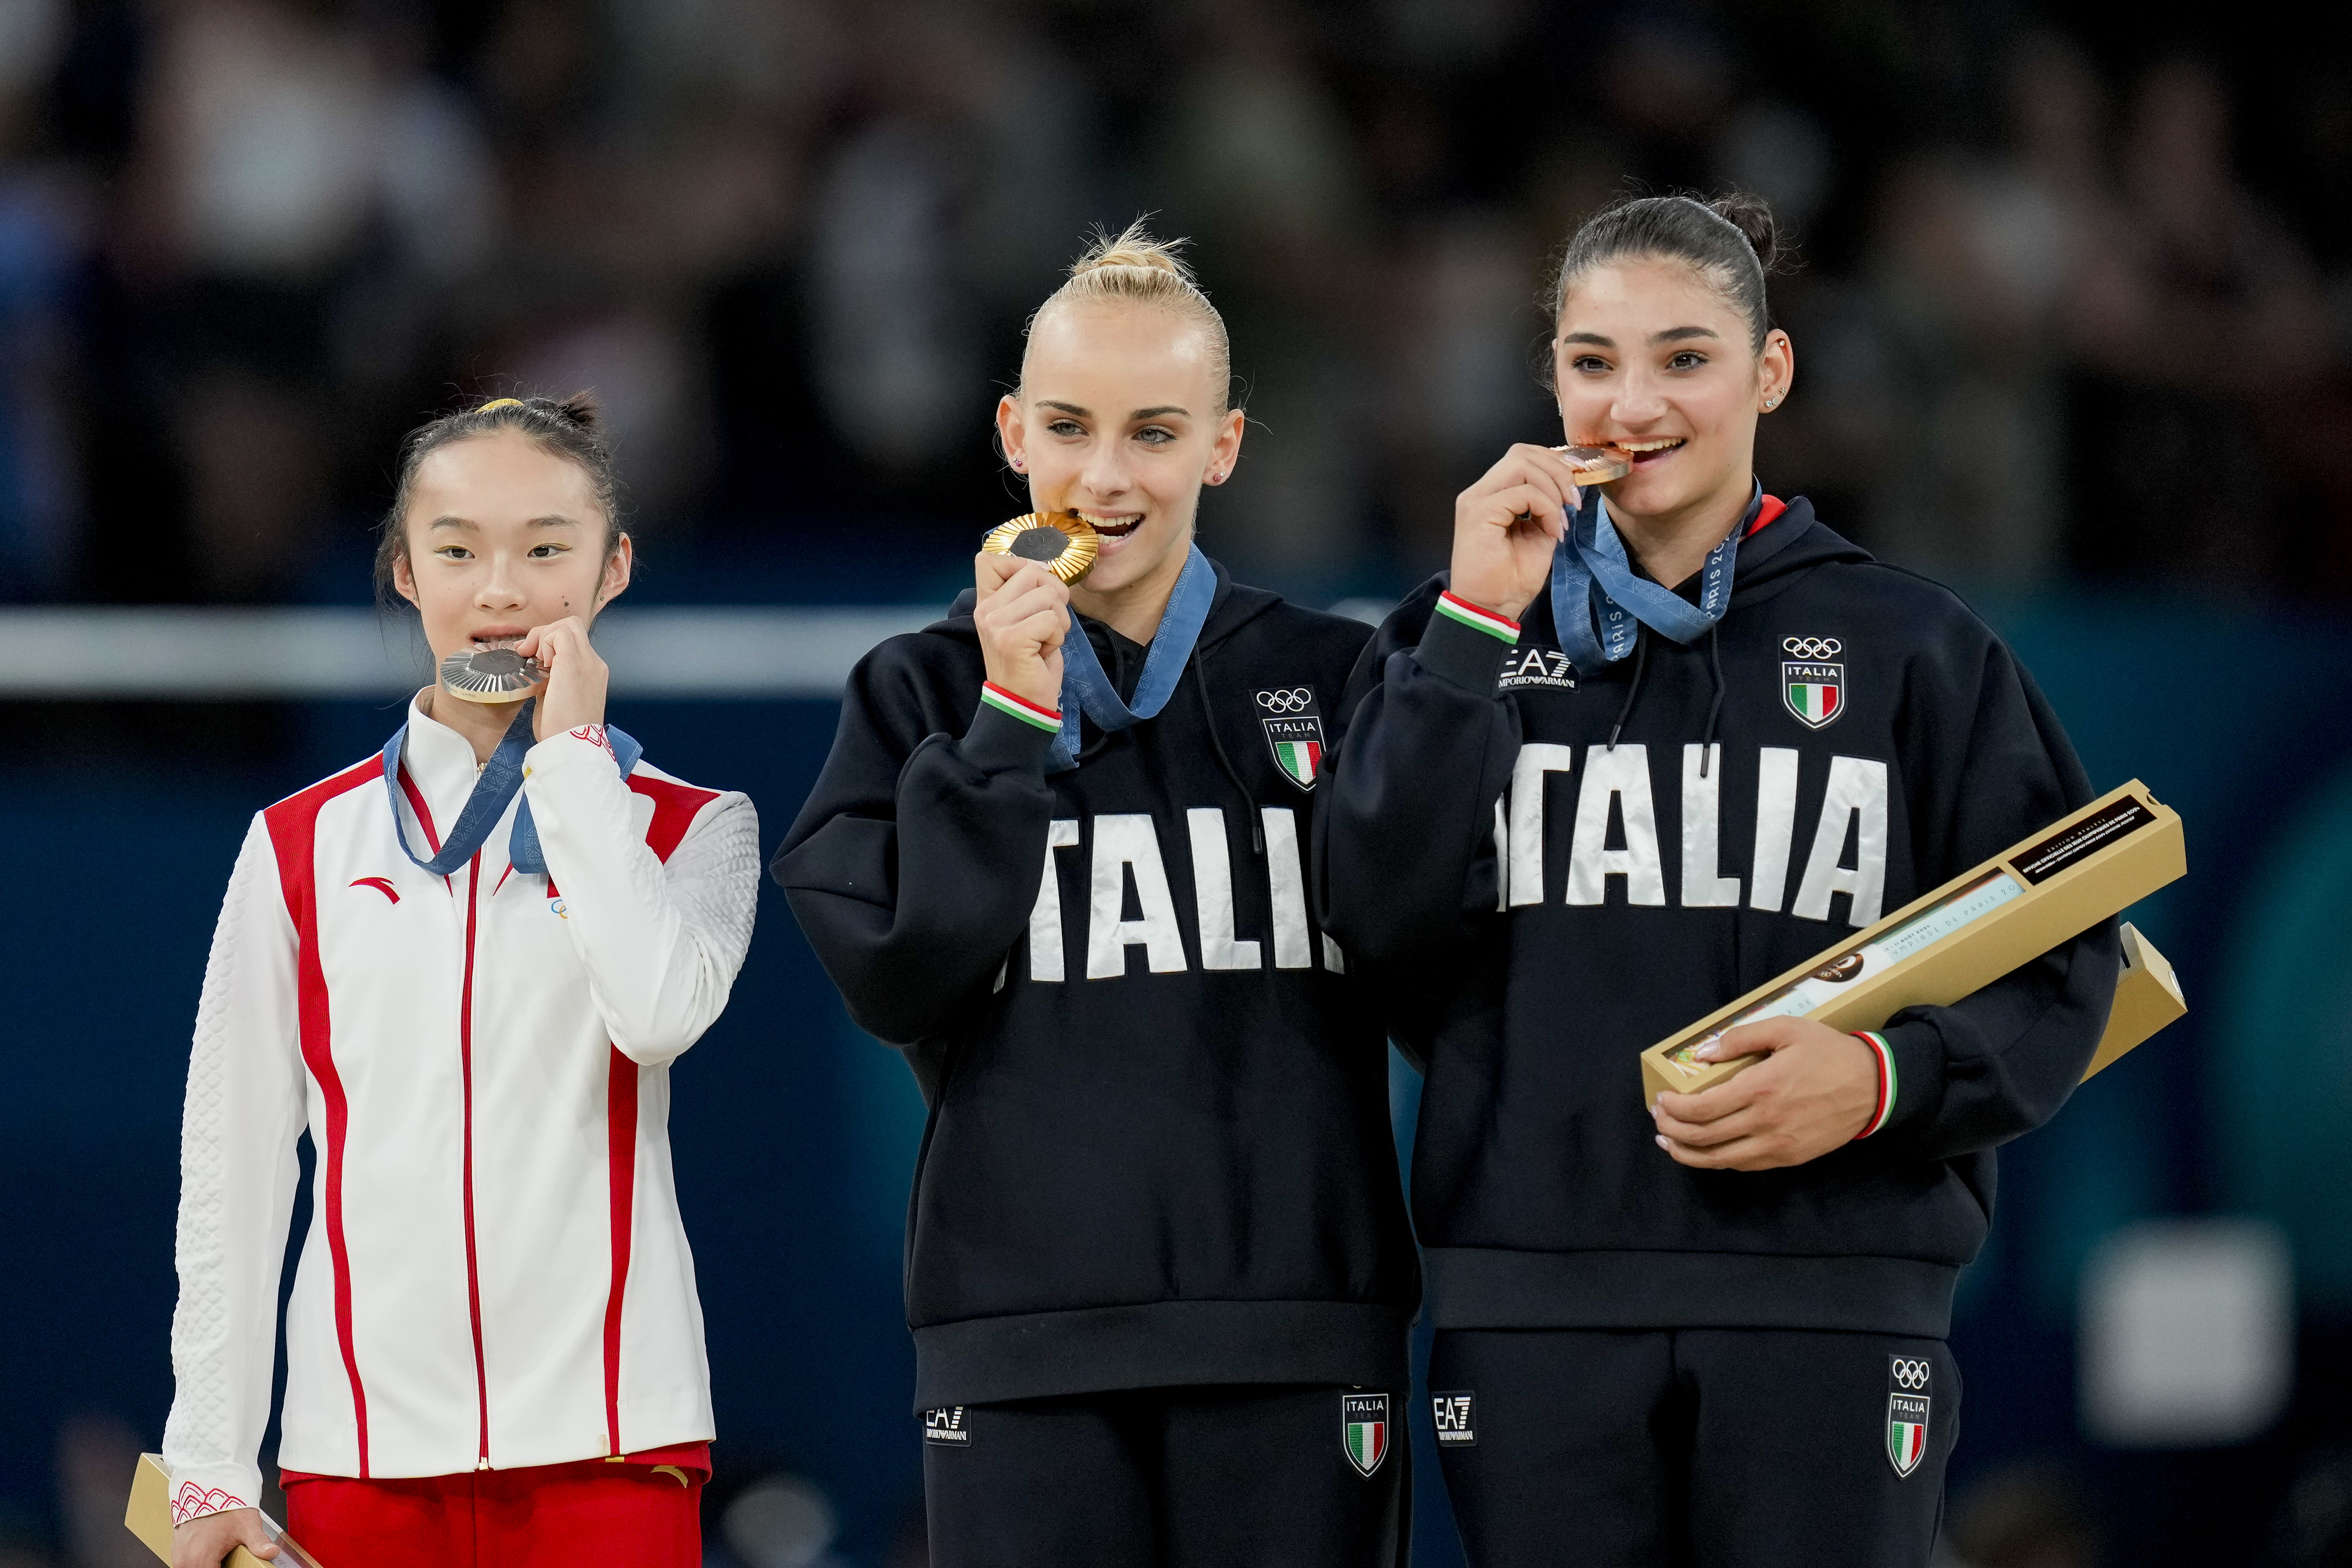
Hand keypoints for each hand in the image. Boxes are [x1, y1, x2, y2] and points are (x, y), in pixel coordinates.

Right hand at [173, 1507, 277, 1566]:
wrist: (207, 1487)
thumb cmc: (227, 1505)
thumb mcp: (247, 1525)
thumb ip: (259, 1543)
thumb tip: (271, 1552)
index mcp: (200, 1559)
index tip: (235, 1565)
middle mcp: (185, 1560)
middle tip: (229, 1561)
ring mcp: (178, 1556)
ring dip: (207, 1565)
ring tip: (221, 1558)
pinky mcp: (176, 1550)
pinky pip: (186, 1564)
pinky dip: (198, 1563)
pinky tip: (212, 1555)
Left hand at [517, 617, 607, 740]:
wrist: (571, 745)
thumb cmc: (563, 730)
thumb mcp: (559, 698)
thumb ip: (553, 679)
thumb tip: (538, 668)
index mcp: (593, 672)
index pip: (574, 641)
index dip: (551, 643)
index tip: (534, 660)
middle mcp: (594, 663)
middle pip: (572, 626)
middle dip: (545, 634)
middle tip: (530, 654)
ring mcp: (587, 661)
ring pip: (567, 625)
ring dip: (544, 637)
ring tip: (534, 660)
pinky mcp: (572, 663)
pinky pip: (559, 634)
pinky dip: (544, 642)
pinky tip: (538, 663)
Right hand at [973, 553, 1068, 711]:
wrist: (1022, 704)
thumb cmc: (1030, 663)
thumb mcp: (1024, 621)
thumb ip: (1026, 593)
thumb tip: (1045, 567)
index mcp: (986, 603)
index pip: (989, 559)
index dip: (1022, 566)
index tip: (1035, 592)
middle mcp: (985, 610)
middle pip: (1032, 571)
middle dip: (1054, 597)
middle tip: (1047, 625)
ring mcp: (995, 624)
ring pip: (1048, 595)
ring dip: (1059, 620)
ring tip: (1045, 641)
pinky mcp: (1011, 639)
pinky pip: (1051, 619)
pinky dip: (1058, 637)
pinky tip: (1044, 652)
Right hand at [1449, 443, 1584, 621]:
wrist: (1490, 608)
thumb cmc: (1511, 579)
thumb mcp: (1538, 534)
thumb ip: (1546, 506)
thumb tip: (1569, 486)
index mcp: (1491, 494)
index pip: (1523, 456)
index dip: (1554, 463)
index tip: (1576, 486)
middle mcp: (1479, 491)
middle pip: (1522, 452)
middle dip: (1557, 470)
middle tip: (1574, 500)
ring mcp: (1476, 500)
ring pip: (1522, 465)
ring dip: (1553, 488)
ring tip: (1562, 519)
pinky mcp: (1479, 513)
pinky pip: (1524, 494)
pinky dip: (1547, 509)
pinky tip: (1552, 532)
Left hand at [1650, 1017, 1879, 1170]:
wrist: (1876, 1086)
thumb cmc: (1829, 1053)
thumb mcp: (1786, 1029)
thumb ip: (1741, 1038)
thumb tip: (1703, 1053)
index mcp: (1760, 1088)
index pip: (1701, 1109)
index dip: (1673, 1109)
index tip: (1661, 1100)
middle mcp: (1765, 1122)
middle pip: (1703, 1136)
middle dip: (1672, 1129)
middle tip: (1658, 1119)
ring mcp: (1777, 1145)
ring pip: (1720, 1159)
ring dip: (1687, 1153)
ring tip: (1669, 1142)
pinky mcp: (1789, 1158)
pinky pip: (1744, 1165)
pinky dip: (1718, 1160)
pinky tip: (1706, 1150)